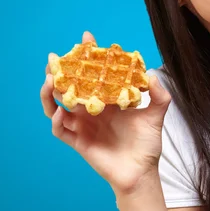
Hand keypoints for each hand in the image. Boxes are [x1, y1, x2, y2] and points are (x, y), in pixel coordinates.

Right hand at [40, 31, 170, 194]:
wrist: (142, 172)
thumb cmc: (147, 145)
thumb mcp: (156, 115)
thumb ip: (159, 95)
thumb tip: (151, 74)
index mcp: (105, 100)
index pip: (92, 74)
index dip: (87, 56)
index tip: (87, 38)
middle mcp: (90, 111)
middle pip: (68, 87)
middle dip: (59, 71)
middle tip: (54, 58)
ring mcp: (82, 126)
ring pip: (57, 107)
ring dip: (50, 94)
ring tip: (51, 81)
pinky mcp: (78, 143)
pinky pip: (61, 131)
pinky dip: (57, 121)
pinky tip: (61, 112)